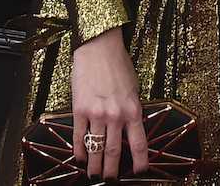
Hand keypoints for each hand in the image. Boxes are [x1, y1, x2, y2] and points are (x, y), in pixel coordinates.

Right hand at [71, 27, 147, 178]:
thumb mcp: (134, 88)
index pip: (139, 143)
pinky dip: (79, 149)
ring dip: (94, 164)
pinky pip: (79, 136)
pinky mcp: (79, 109)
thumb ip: (133, 109)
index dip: (140, 161)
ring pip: (96, 147)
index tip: (140, 171)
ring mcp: (97, 114)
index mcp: (134, 109)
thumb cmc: (118, 65)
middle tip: (111, 178)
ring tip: (93, 174)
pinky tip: (79, 157)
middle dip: (112, 169)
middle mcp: (116, 115)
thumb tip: (131, 128)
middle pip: (115, 151)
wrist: (99, 48)